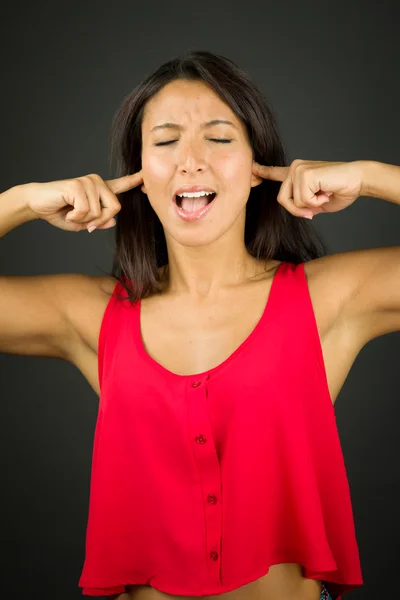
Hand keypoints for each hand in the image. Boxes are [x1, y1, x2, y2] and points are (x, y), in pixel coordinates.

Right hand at [23, 171, 143, 231]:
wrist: (37, 205)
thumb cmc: (59, 212)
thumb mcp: (83, 222)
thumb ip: (99, 222)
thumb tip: (112, 222)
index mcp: (100, 190)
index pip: (121, 184)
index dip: (134, 181)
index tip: (146, 175)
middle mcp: (97, 182)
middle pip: (115, 208)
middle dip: (100, 220)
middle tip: (83, 222)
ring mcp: (88, 181)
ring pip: (100, 212)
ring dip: (84, 220)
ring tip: (71, 213)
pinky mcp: (77, 185)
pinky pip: (86, 210)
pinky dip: (75, 217)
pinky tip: (67, 211)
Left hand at [252, 159, 363, 218]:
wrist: (358, 180)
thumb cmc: (340, 190)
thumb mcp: (316, 203)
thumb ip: (303, 206)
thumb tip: (300, 212)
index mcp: (297, 173)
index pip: (275, 173)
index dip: (262, 172)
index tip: (251, 168)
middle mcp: (294, 168)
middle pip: (282, 200)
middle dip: (298, 210)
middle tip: (317, 206)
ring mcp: (298, 169)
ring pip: (292, 202)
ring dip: (310, 205)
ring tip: (324, 194)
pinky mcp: (304, 174)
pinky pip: (302, 200)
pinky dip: (316, 202)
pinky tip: (326, 192)